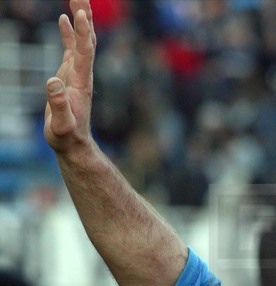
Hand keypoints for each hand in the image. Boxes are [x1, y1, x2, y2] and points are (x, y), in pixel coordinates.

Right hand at [44, 0, 95, 154]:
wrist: (73, 144)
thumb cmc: (66, 137)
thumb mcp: (61, 125)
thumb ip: (58, 105)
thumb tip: (53, 82)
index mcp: (81, 84)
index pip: (84, 53)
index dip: (83, 34)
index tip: (81, 14)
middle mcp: (82, 75)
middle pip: (86, 41)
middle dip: (85, 18)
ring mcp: (77, 74)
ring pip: (81, 41)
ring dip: (80, 20)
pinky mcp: (70, 75)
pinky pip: (72, 49)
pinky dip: (70, 33)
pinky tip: (66, 18)